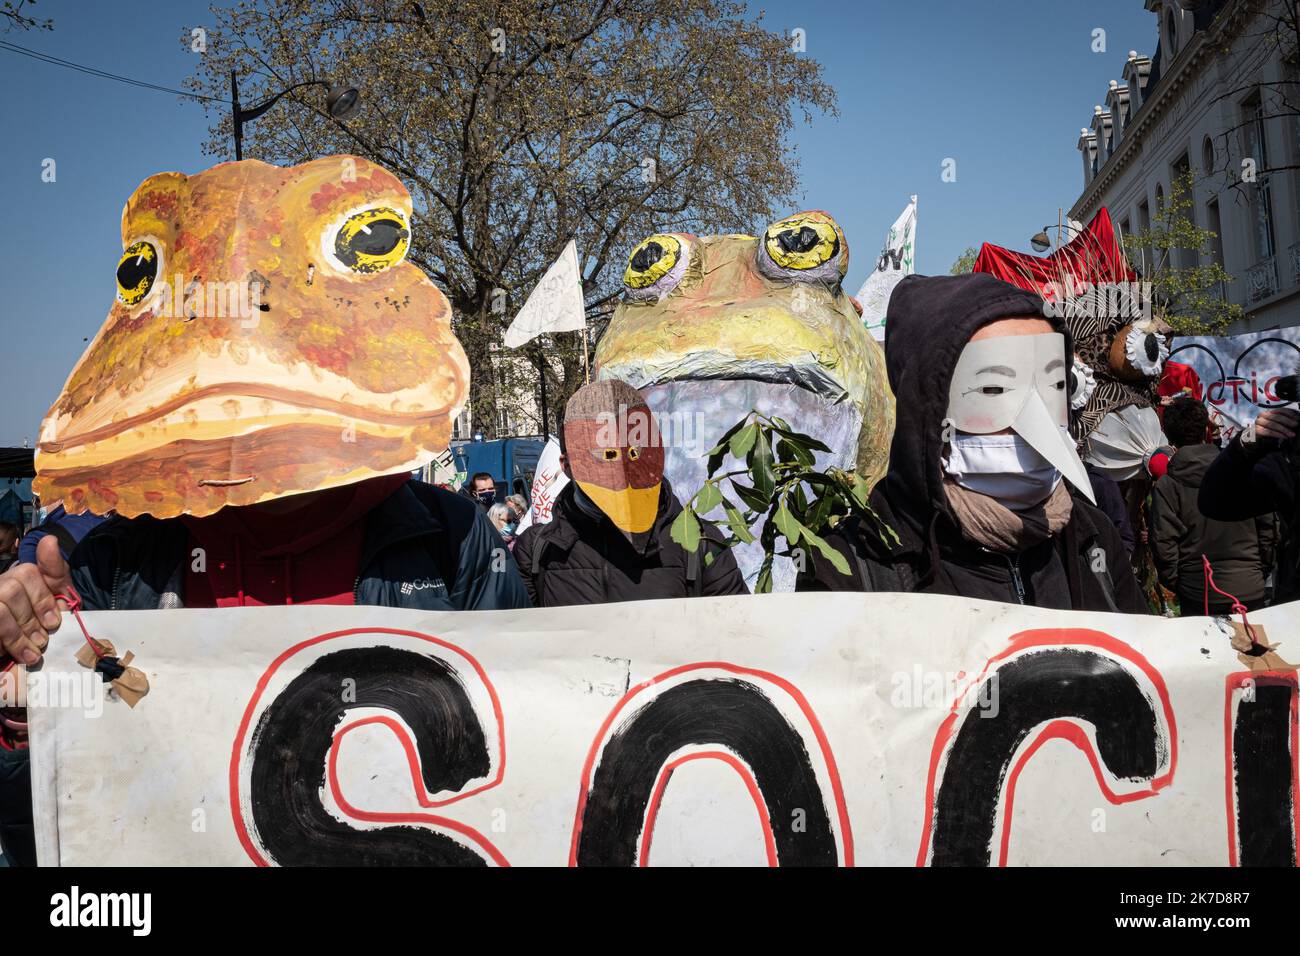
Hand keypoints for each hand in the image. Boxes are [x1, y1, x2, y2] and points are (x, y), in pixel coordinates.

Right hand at [0, 535, 71, 667]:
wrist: (27, 645)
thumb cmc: (43, 617)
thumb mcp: (55, 595)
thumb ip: (54, 572)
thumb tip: (49, 540)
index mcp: (19, 576)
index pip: (27, 574)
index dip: (42, 599)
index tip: (54, 623)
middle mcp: (0, 584)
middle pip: (10, 592)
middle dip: (29, 621)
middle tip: (42, 642)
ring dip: (15, 636)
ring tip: (31, 655)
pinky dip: (1, 644)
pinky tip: (6, 655)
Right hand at [1251, 408, 1298, 441]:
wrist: (1254, 440)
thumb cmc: (1268, 431)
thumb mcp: (1276, 424)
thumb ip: (1283, 422)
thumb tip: (1295, 420)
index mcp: (1268, 412)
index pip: (1280, 410)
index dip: (1289, 413)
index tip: (1297, 418)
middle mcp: (1262, 415)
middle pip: (1276, 416)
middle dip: (1288, 421)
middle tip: (1296, 425)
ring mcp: (1258, 422)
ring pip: (1272, 424)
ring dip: (1283, 429)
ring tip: (1291, 434)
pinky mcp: (1255, 430)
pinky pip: (1267, 431)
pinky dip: (1277, 434)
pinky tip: (1283, 436)